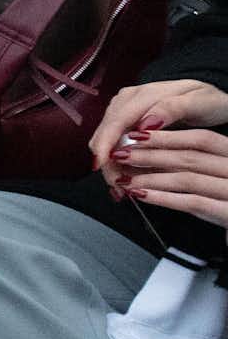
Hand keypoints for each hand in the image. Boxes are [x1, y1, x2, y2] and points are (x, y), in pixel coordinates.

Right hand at [93, 80, 227, 175]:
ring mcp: (122, 111)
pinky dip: (117, 163)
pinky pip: (113, 144)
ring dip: (111, 165)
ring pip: (104, 142)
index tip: (102, 166)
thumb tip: (143, 125)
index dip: (105, 145)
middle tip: (121, 187)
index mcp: (142, 95)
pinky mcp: (124, 122)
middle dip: (107, 162)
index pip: (115, 122)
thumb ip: (171, 109)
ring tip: (124, 187)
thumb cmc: (207, 101)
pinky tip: (126, 177)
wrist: (208, 99)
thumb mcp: (199, 103)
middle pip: (104, 134)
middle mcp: (126, 101)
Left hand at [106, 127, 227, 227]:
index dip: (169, 136)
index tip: (138, 135)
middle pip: (191, 157)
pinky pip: (192, 203)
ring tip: (124, 178)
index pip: (203, 139)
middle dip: (150, 155)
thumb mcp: (219, 176)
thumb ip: (196, 165)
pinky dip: (164, 198)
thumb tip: (153, 155)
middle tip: (121, 154)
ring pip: (188, 179)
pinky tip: (142, 195)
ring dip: (151, 178)